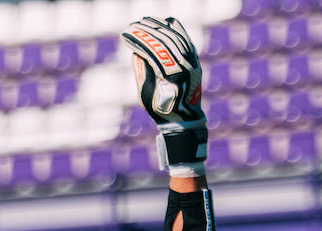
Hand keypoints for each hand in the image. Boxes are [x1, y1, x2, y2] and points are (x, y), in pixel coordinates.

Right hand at [121, 16, 207, 176]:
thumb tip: (137, 51)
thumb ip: (141, 72)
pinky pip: (185, 39)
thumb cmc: (161, 109)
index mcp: (170, 76)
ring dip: (159, 26)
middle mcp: (184, 66)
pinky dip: (176, 29)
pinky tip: (166, 21)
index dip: (138, 40)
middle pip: (163, 40)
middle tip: (133, 24)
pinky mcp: (194, 60)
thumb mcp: (145, 94)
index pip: (152, 50)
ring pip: (175, 37)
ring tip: (145, 20)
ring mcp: (191, 62)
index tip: (126, 32)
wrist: (184, 118)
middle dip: (147, 30)